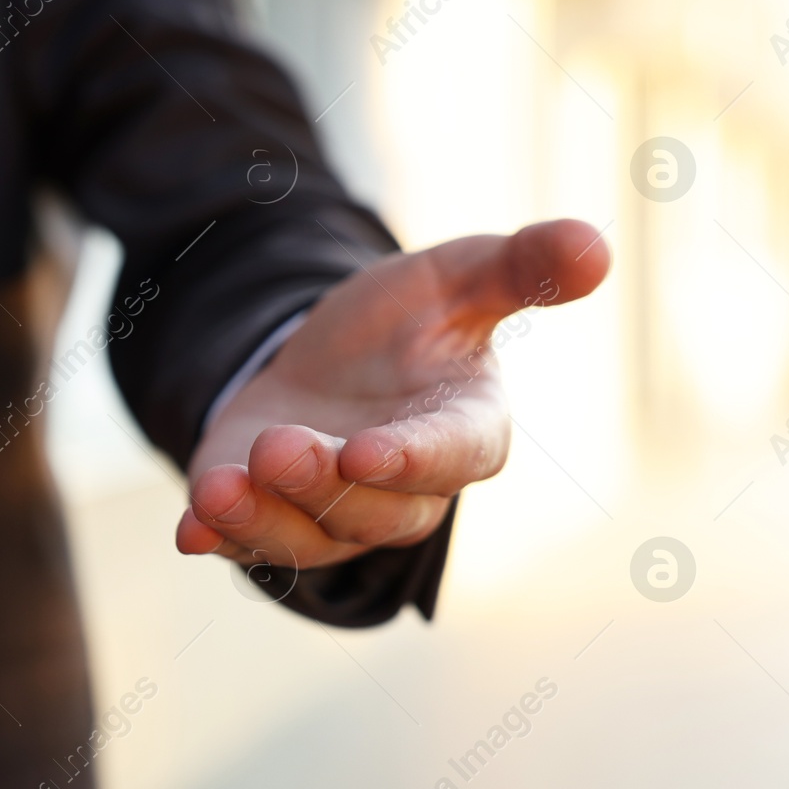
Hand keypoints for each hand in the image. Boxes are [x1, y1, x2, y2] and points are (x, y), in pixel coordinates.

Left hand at [176, 219, 609, 569]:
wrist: (325, 359)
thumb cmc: (406, 325)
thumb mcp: (456, 279)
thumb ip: (521, 268)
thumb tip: (599, 247)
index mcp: (462, 431)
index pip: (452, 456)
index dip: (414, 459)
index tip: (370, 451)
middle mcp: (400, 490)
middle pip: (369, 508)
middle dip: (321, 484)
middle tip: (276, 446)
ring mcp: (330, 512)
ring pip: (305, 535)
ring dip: (262, 518)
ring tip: (219, 487)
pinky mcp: (269, 517)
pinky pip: (249, 541)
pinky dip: (220, 536)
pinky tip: (189, 529)